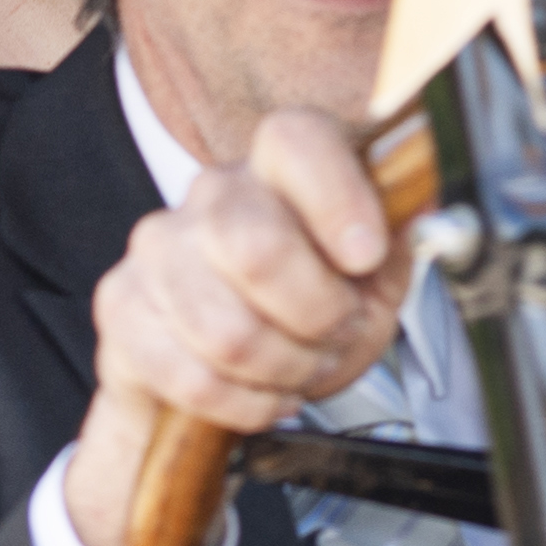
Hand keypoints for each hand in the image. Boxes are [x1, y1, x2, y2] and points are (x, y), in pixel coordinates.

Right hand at [64, 108, 411, 545]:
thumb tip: (425, 207)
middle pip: (252, 245)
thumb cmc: (305, 315)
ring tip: (299, 370)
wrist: (221, 372)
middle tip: (335, 332)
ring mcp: (158, 248)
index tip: (364, 255)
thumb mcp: (371, 281)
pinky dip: (242, 404)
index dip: (335, 198)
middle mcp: (212, 195)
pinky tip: (260, 395)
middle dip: (313, 314)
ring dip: (283, 369)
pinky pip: (189, 375)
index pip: (295, 142)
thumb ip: (397, 243)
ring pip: (226, 329)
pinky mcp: (121, 305)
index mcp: (280, 168)